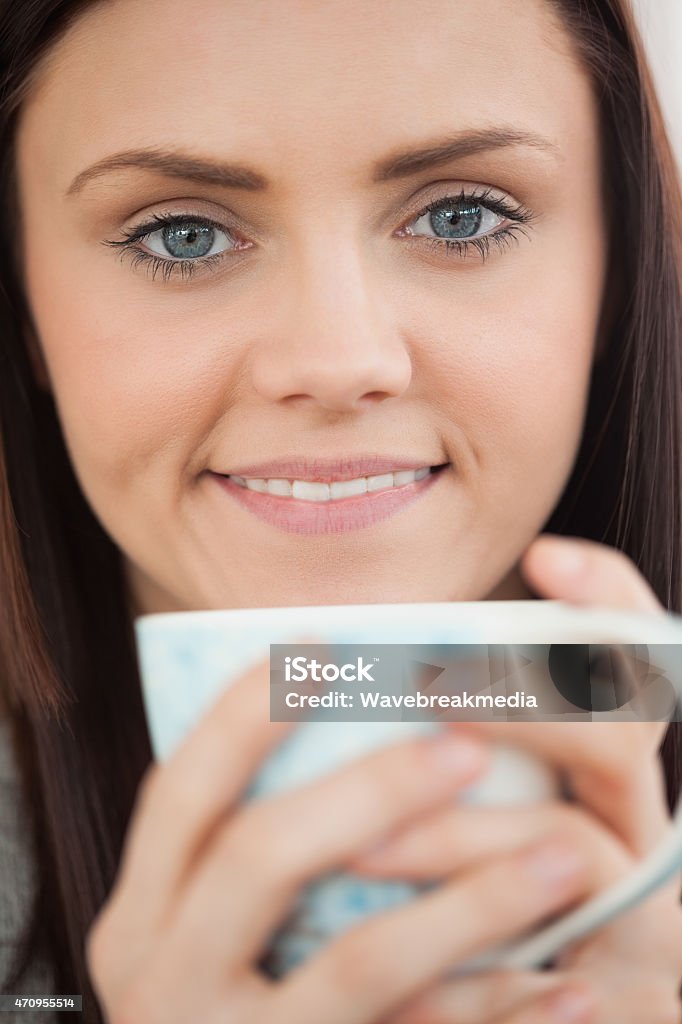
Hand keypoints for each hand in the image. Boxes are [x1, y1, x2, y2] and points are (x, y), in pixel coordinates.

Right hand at [84, 637, 592, 1023]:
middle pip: (262, 854)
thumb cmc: (217, 1003)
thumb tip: (319, 722)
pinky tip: (565, 989)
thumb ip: (227, 853)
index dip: (245, 711)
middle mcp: (163, 983)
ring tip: (559, 858)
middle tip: (468, 745)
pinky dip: (497, 1014)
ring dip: (471, 904)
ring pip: (360, 961)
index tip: (325, 641)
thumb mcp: (191, 934)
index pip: (182, 792)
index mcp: (140, 922)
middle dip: (370, 786)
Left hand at [349, 535, 681, 1022]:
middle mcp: (631, 818)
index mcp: (601, 760)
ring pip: (571, 842)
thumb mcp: (453, 799)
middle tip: (431, 691)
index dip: (609, 598)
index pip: (637, 655)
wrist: (522, 1021)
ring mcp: (638, 906)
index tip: (545, 557)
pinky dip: (477, 975)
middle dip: (521, 707)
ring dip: (461, 837)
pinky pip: (555, 975)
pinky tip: (406, 980)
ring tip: (364, 848)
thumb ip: (426, 736)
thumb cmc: (466, 896)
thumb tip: (326, 658)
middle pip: (623, 731)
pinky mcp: (618, 996)